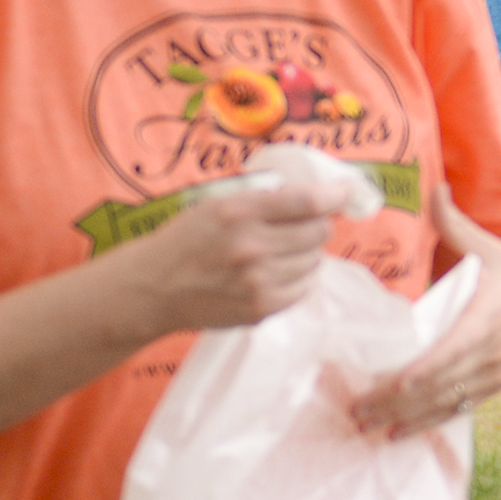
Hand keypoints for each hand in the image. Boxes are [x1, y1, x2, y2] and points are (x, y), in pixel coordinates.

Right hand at [124, 173, 354, 334]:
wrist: (153, 287)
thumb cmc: (187, 239)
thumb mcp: (218, 203)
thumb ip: (264, 199)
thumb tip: (319, 195)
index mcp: (239, 212)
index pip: (307, 201)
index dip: (335, 194)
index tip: (347, 191)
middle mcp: (251, 246)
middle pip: (318, 232)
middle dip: (316, 225)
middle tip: (298, 226)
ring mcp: (258, 281)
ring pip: (314, 260)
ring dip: (305, 253)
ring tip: (278, 251)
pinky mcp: (262, 308)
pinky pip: (304, 288)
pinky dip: (298, 278)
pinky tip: (275, 273)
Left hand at [350, 190, 500, 440]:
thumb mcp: (498, 250)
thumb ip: (459, 224)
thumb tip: (432, 187)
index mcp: (486, 320)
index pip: (449, 354)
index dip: (418, 374)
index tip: (388, 386)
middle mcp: (487, 354)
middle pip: (436, 387)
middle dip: (395, 404)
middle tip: (355, 412)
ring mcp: (490, 375)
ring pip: (442, 404)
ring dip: (404, 421)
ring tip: (365, 429)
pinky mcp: (492, 387)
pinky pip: (455, 410)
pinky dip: (425, 425)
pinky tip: (396, 436)